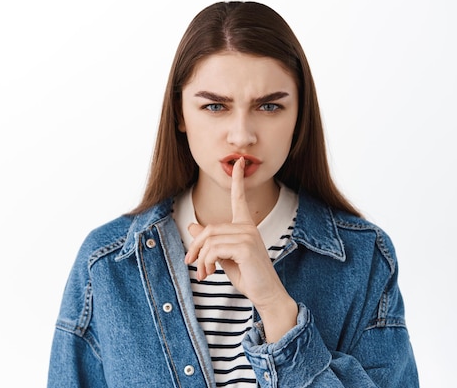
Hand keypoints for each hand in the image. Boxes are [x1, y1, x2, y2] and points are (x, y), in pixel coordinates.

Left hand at [184, 157, 296, 340]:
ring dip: (200, 259)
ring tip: (203, 273)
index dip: (237, 179)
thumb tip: (192, 225)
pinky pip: (214, 249)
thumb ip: (211, 241)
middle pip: (209, 229)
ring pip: (209, 240)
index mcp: (246, 226)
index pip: (239, 198)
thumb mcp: (225, 257)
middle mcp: (248, 227)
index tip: (238, 162)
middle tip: (190, 264)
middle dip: (195, 248)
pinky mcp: (245, 247)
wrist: (266, 294)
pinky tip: (210, 273)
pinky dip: (206, 263)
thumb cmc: (248, 276)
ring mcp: (248, 235)